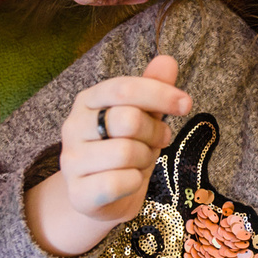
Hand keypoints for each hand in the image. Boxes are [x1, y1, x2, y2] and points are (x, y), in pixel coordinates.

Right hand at [27, 56, 191, 256]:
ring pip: (126, 152)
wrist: (104, 197)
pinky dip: (134, 182)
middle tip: (160, 141)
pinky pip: (117, 183)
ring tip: (140, 162)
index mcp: (88, 100)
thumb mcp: (144, 116)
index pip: (124, 89)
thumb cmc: (126, 149)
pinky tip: (130, 182)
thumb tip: (167, 60)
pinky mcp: (77, 192)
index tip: (186, 104)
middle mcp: (73, 127)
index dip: (160, 94)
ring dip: (145, 159)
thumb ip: (154, 88)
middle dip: (155, 132)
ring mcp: (71, 161)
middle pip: (128, 120)